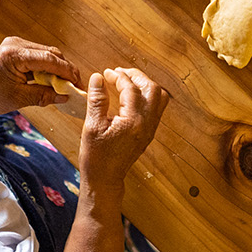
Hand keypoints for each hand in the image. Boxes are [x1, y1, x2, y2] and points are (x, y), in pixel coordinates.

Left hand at [0, 36, 83, 116]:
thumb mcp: (18, 99)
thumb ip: (43, 95)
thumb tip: (64, 96)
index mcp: (14, 54)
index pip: (49, 59)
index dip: (67, 72)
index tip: (78, 84)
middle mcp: (16, 44)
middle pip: (51, 53)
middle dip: (65, 70)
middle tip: (74, 86)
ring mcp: (15, 45)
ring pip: (47, 54)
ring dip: (57, 69)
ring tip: (65, 86)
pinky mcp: (16, 50)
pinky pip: (38, 57)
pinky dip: (48, 68)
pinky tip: (52, 81)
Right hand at [78, 67, 167, 191]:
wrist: (106, 179)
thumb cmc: (96, 156)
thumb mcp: (92, 126)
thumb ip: (97, 100)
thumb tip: (98, 78)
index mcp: (132, 121)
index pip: (130, 89)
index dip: (118, 77)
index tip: (106, 73)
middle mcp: (147, 123)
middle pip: (151, 88)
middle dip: (135, 76)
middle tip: (119, 73)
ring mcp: (151, 128)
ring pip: (159, 97)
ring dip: (145, 84)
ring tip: (127, 81)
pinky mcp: (150, 132)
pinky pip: (157, 107)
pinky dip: (147, 95)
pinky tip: (131, 95)